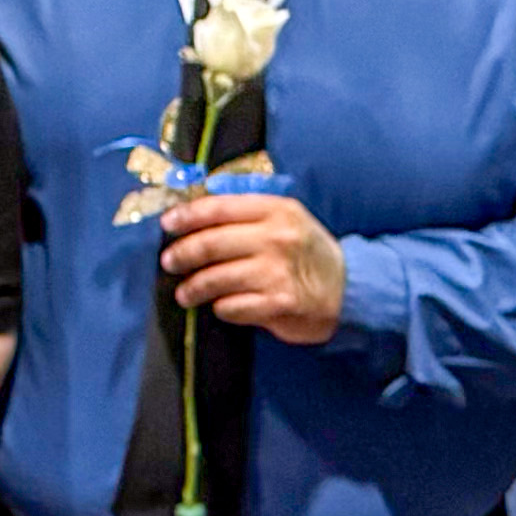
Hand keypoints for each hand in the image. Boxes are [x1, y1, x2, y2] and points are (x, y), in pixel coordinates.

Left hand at [157, 189, 347, 345]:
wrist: (348, 288)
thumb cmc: (306, 251)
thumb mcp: (285, 219)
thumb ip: (246, 213)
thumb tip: (193, 212)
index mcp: (276, 210)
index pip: (218, 208)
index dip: (186, 216)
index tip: (167, 224)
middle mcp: (276, 237)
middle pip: (209, 244)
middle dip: (181, 255)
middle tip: (169, 262)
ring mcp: (277, 272)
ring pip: (215, 278)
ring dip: (192, 288)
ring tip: (185, 293)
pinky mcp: (279, 304)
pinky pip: (231, 307)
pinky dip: (220, 308)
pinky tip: (220, 306)